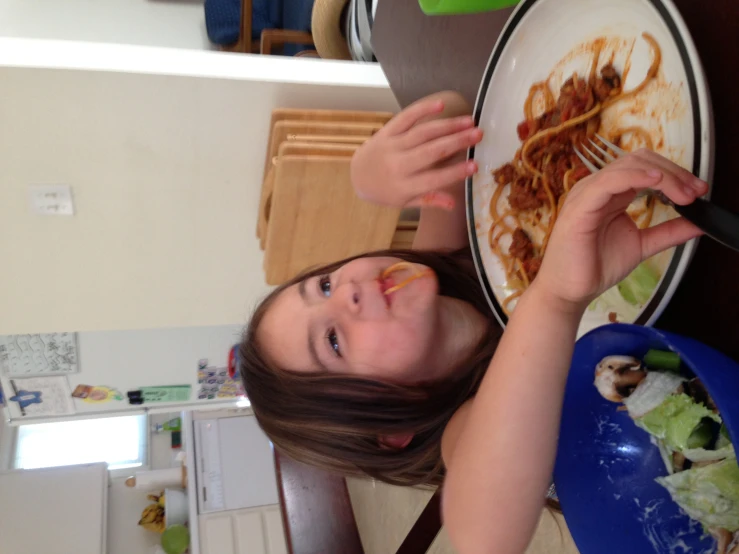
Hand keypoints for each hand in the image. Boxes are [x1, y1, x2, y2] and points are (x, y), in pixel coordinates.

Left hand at [351, 93, 481, 209]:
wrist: (358, 177)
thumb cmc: (387, 192)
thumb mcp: (405, 202)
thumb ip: (429, 200)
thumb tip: (453, 203)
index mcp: (404, 186)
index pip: (434, 179)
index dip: (455, 172)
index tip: (475, 165)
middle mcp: (398, 165)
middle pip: (431, 151)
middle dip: (457, 142)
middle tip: (479, 134)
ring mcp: (392, 146)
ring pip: (423, 133)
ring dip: (448, 125)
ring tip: (469, 121)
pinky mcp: (386, 132)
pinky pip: (405, 117)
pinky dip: (422, 109)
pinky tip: (441, 105)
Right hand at [535, 149, 707, 310]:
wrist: (569, 292)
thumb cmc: (595, 267)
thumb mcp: (642, 245)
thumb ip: (668, 232)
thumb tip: (700, 224)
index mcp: (610, 194)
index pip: (645, 168)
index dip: (675, 174)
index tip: (699, 192)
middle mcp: (597, 188)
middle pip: (640, 161)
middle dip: (673, 173)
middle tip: (696, 192)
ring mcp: (586, 194)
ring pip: (627, 166)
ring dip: (662, 175)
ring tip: (684, 194)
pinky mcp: (579, 207)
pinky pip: (608, 182)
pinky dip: (635, 176)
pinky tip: (656, 182)